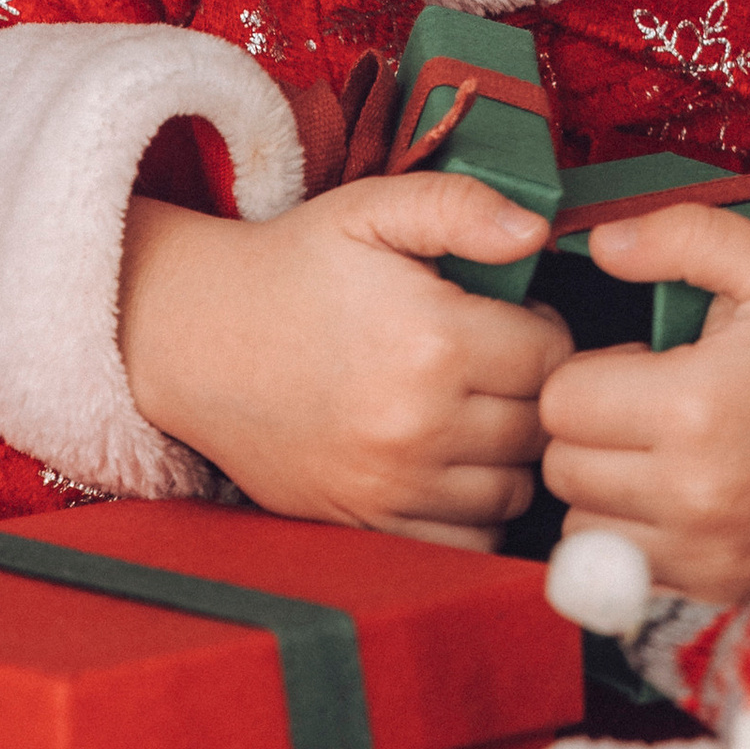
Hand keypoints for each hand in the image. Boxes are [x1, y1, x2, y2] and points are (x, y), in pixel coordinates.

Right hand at [117, 174, 568, 541]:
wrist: (197, 339)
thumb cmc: (293, 268)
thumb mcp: (372, 209)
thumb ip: (461, 206)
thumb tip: (538, 232)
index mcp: (434, 340)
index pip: (552, 357)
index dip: (545, 332)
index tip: (516, 320)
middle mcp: (419, 424)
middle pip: (538, 427)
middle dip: (532, 393)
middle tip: (497, 364)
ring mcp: (391, 484)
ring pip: (513, 490)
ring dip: (509, 453)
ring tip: (475, 410)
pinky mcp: (366, 524)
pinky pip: (466, 542)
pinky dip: (475, 511)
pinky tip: (451, 464)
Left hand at [538, 205, 749, 598]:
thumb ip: (678, 236)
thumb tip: (594, 245)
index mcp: (697, 405)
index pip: (561, 403)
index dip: (589, 372)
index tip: (638, 364)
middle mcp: (697, 495)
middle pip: (563, 471)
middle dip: (592, 432)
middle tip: (651, 409)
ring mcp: (712, 559)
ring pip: (583, 534)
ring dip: (607, 495)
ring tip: (665, 458)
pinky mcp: (727, 598)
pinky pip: (628, 583)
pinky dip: (638, 548)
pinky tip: (683, 507)